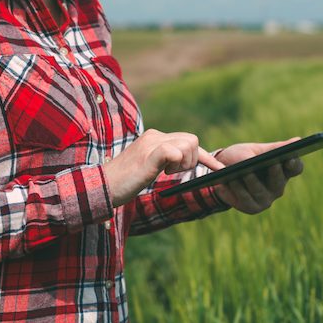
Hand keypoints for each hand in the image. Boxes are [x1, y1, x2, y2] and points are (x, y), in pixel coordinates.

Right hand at [103, 129, 222, 207]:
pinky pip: (176, 152)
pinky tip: (163, 172)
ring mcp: (152, 143)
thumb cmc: (124, 182)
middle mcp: (154, 136)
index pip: (186, 141)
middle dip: (192, 160)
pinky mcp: (150, 153)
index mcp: (153, 138)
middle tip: (173, 173)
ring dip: (184, 164)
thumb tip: (182, 161)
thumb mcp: (148, 167)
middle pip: (192, 140)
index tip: (220, 168)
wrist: (102, 187)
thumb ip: (164, 160)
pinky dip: (177, 163)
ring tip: (165, 173)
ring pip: (188, 144)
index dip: (206, 156)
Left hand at [212, 139, 303, 213]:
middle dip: (275, 173)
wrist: (218, 171)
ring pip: (259, 191)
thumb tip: (297, 141)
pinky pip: (244, 198)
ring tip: (244, 172)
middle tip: (271, 163)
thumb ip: (273, 148)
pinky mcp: (252, 207)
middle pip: (279, 181)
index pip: (295, 168)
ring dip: (251, 181)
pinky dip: (237, 189)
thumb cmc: (242, 157)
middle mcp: (277, 187)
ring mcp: (265, 199)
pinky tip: (230, 181)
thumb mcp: (255, 149)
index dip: (295, 163)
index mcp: (283, 170)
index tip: (289, 156)